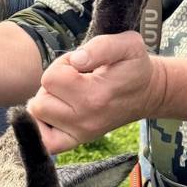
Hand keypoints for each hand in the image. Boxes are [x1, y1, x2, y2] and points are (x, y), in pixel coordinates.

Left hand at [26, 32, 166, 153]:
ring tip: (69, 93)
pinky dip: (42, 126)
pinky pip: (45, 142)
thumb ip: (101, 46)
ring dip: (47, 101)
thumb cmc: (134, 66)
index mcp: (95, 95)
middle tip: (74, 80)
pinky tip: (55, 111)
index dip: (62, 65)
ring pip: (38, 116)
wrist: (148, 92)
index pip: (51, 78)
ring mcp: (80, 133)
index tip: (80, 66)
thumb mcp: (128, 44)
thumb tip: (76, 60)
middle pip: (40, 99)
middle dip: (52, 84)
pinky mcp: (76, 141)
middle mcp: (86, 119)